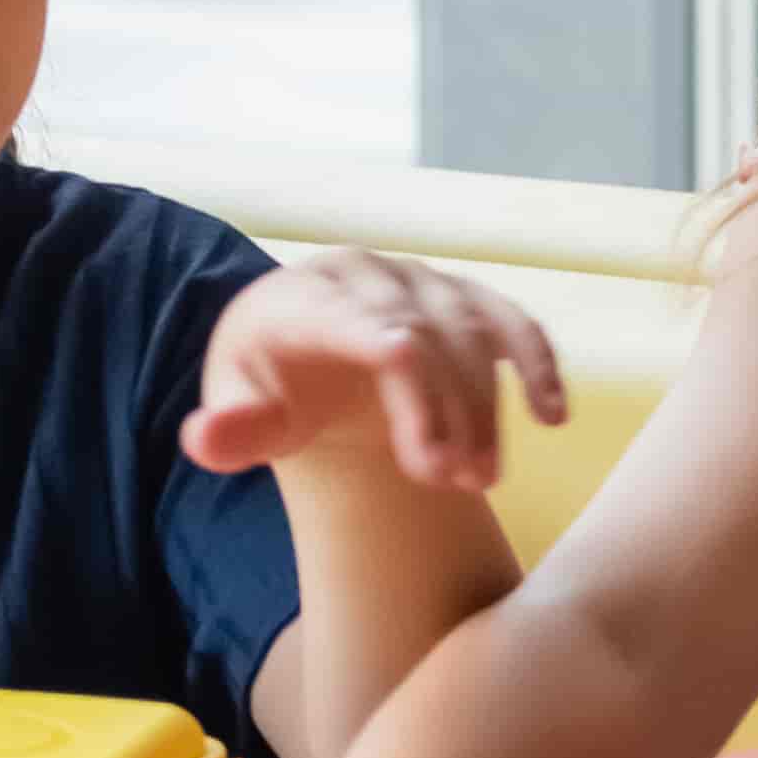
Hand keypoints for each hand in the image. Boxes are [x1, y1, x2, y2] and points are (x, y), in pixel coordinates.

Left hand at [182, 249, 569, 493]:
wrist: (301, 358)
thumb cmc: (266, 386)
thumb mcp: (239, 411)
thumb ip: (228, 431)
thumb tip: (204, 440)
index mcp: (304, 294)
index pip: (362, 323)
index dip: (399, 372)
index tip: (423, 434)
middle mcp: (368, 273)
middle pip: (425, 335)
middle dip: (444, 411)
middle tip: (451, 483)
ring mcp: (422, 280)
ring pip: (471, 333)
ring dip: (485, 409)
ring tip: (480, 481)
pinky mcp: (464, 299)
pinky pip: (511, 323)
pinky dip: (536, 365)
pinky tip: (552, 417)